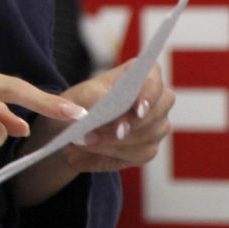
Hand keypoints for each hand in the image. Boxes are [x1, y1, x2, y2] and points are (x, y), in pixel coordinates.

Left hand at [59, 62, 174, 173]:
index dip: (149, 92)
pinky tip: (98, 148)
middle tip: (115, 131)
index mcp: (136, 75)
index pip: (152, 76)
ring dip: (118, 139)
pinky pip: (142, 152)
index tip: (138, 107)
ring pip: (150, 133)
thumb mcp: (75, 99)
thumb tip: (93, 108)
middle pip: (157, 109)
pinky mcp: (149, 147)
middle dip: (134, 122)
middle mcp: (153, 98)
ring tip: (89, 139)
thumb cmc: (78, 107)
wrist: (71, 134)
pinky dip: (117, 152)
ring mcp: (156, 123)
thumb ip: (87, 100)